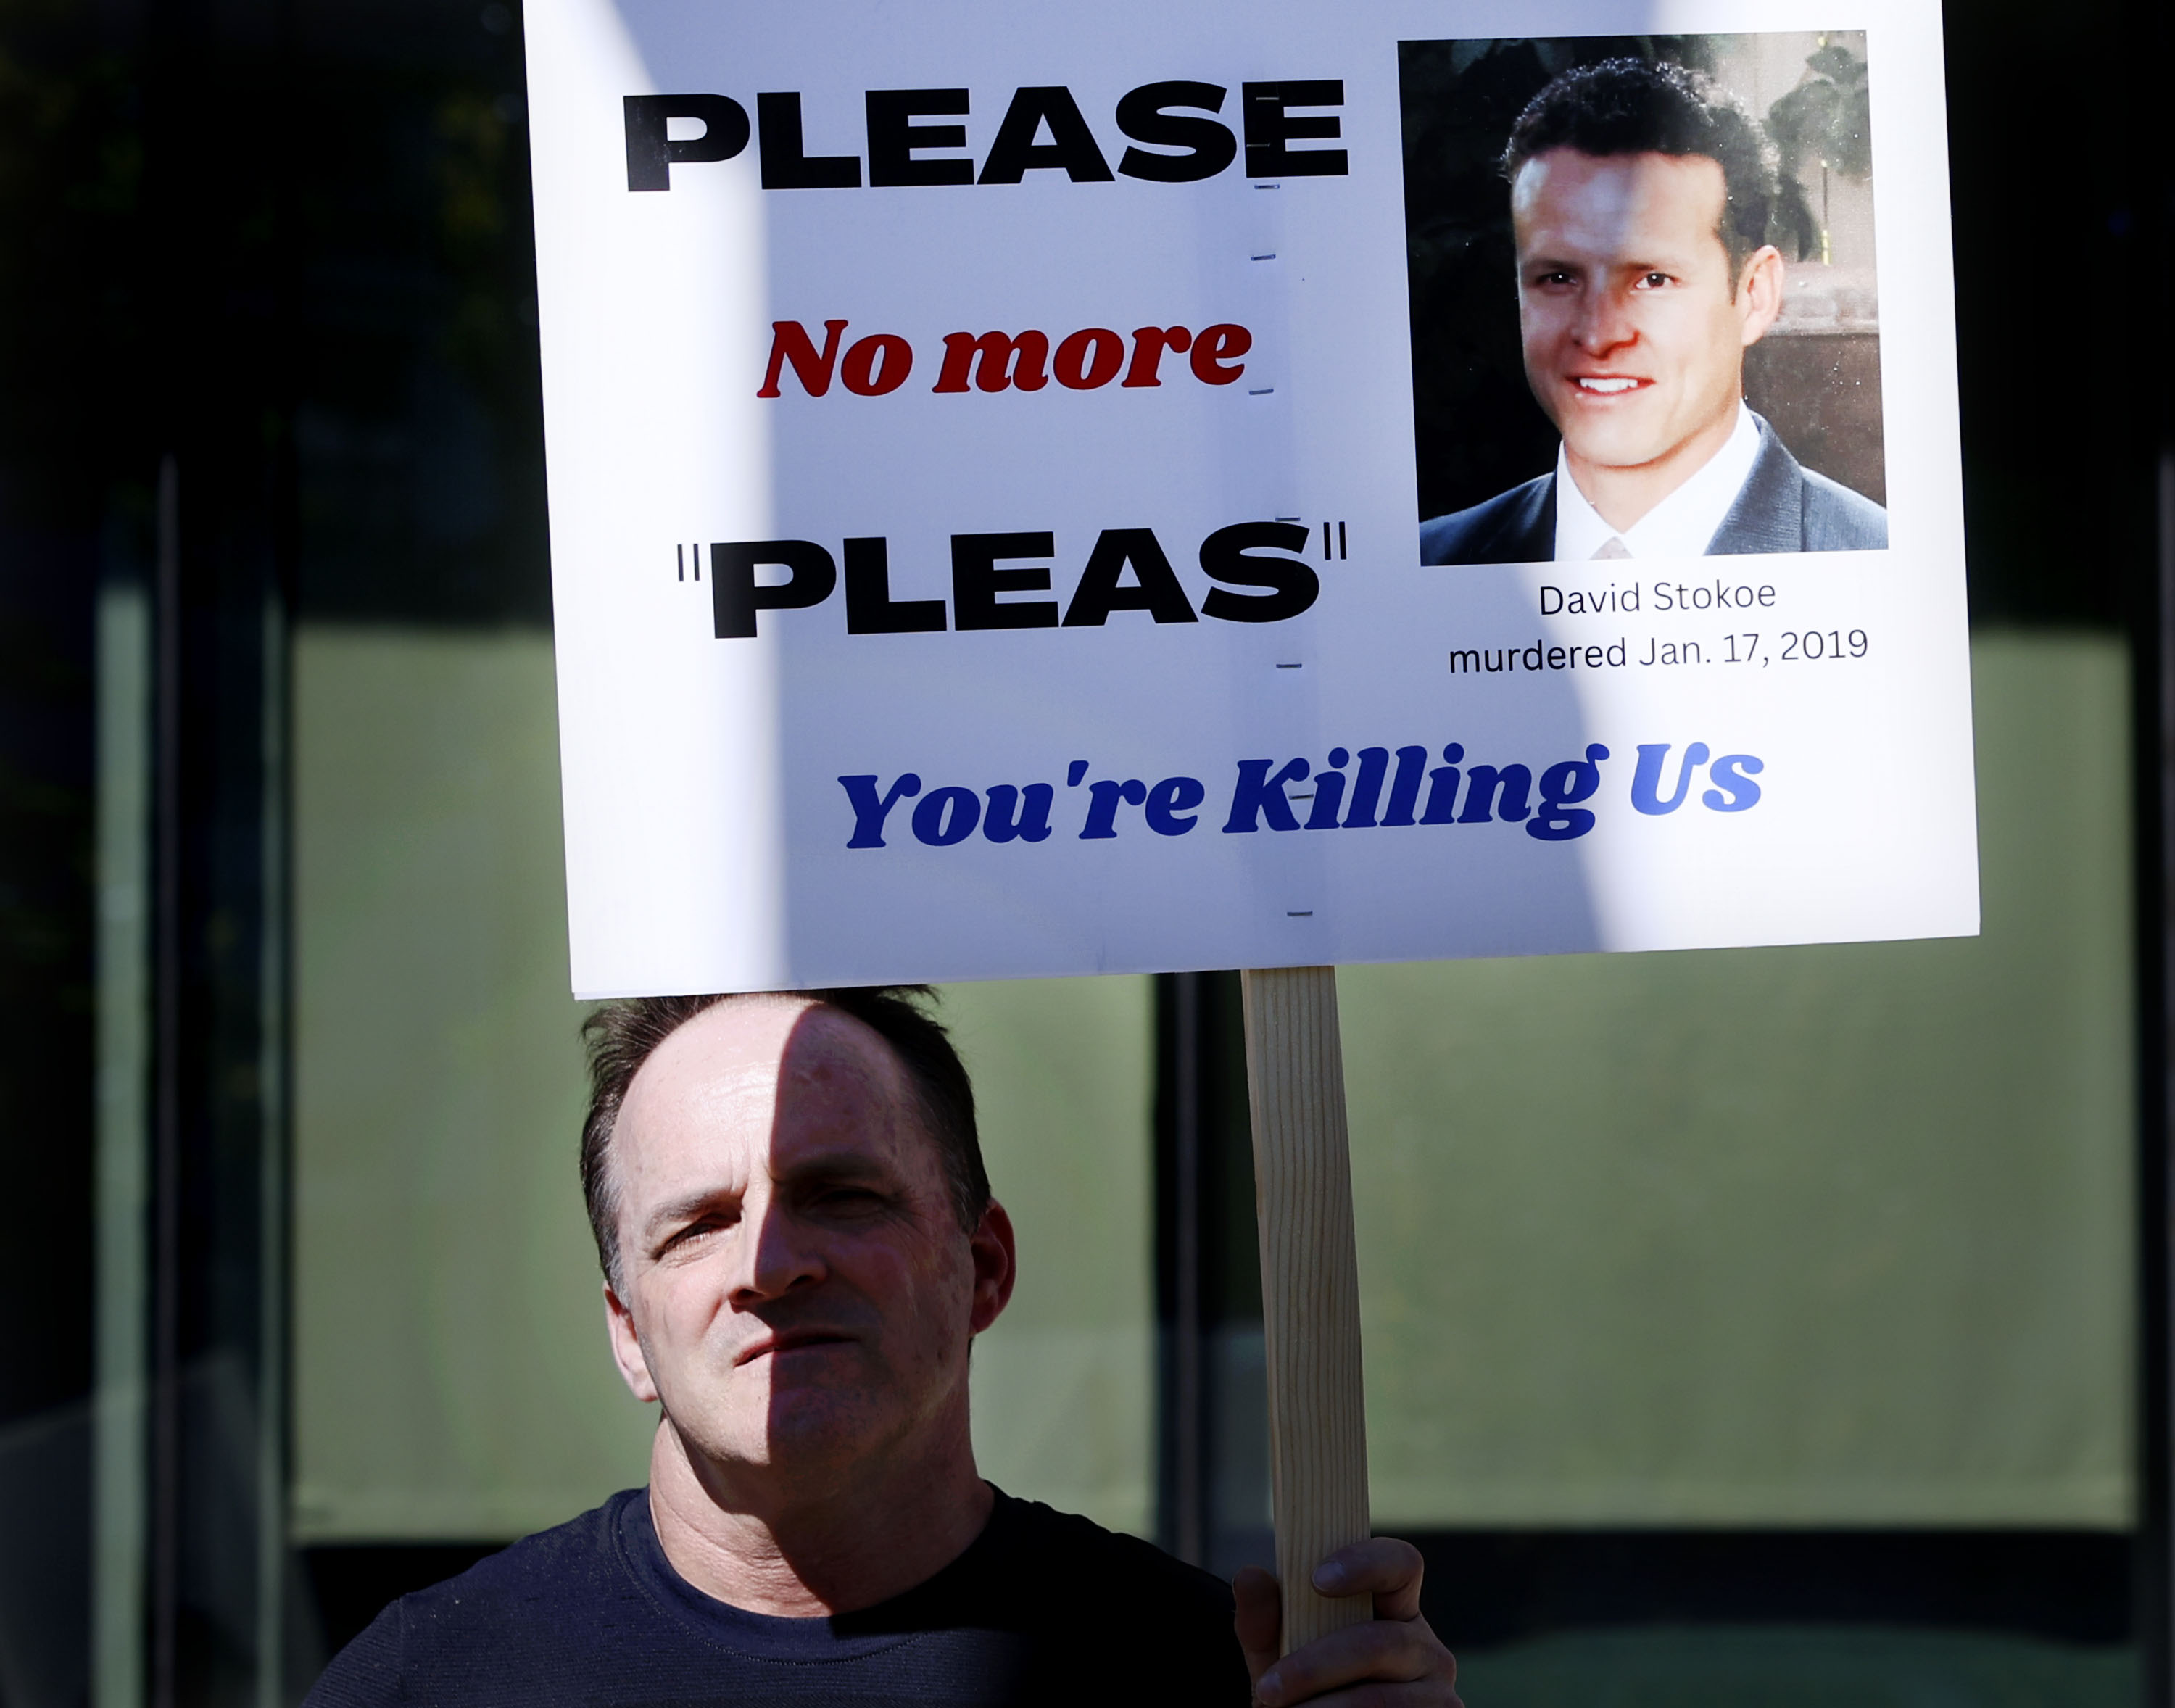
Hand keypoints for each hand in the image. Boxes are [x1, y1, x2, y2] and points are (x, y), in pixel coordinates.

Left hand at [1232, 1539, 1461, 1706]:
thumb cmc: (1305, 1691)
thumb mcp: (1279, 1655)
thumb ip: (1264, 1620)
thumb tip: (1250, 1576)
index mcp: (1395, 1610)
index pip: (1402, 1563)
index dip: (1365, 1563)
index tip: (1316, 1580)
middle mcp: (1425, 1647)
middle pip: (1377, 1643)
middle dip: (1315, 1666)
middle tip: (1269, 1689)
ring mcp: (1438, 1692)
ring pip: (1380, 1697)